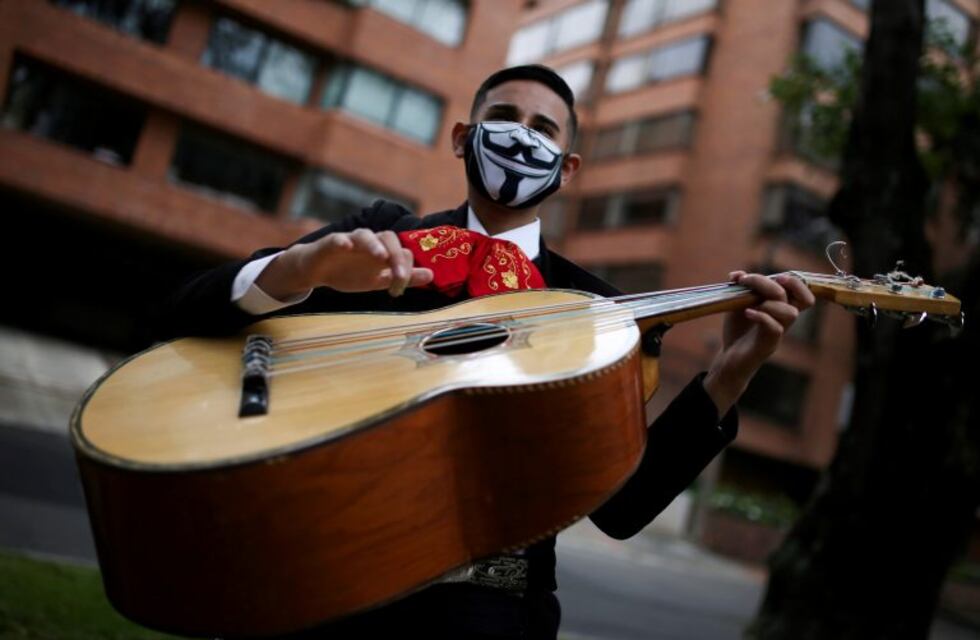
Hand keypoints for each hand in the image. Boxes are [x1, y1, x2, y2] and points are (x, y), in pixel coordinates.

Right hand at [256, 229, 433, 299]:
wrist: (317, 271)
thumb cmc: (349, 272)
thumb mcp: (378, 280)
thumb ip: (403, 278)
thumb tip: (431, 275)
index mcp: (383, 250)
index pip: (402, 252)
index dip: (406, 268)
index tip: (401, 287)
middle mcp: (369, 242)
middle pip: (388, 238)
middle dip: (396, 256)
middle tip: (398, 276)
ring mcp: (350, 240)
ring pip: (365, 235)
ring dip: (374, 244)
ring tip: (380, 256)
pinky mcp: (330, 243)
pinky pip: (336, 238)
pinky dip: (342, 241)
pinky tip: (346, 246)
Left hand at [702, 272, 815, 415]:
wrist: (729, 357)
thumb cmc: (738, 330)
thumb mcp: (737, 304)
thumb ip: (740, 288)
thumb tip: (736, 274)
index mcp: (782, 307)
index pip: (803, 292)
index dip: (795, 281)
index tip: (774, 276)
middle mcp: (784, 319)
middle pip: (799, 298)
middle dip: (775, 284)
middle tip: (752, 281)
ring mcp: (778, 333)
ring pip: (791, 314)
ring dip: (770, 303)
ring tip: (750, 304)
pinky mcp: (768, 345)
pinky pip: (775, 329)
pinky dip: (761, 317)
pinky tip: (747, 313)